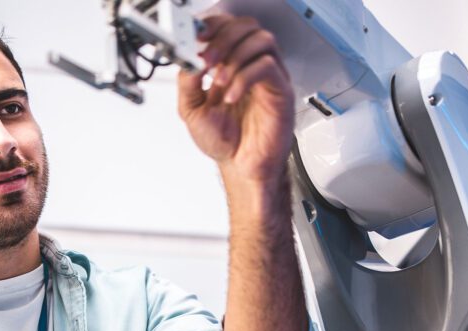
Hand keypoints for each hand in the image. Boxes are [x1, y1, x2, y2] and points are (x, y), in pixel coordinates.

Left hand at [178, 15, 294, 183]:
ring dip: (236, 55)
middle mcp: (251, 66)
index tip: (197, 39)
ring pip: (261, 40)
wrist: (240, 167)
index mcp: (231, 65)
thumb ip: (187, 82)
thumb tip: (188, 57)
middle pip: (246, 26)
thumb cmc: (224, 140)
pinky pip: (268, 67)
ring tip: (220, 80)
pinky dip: (245, 78)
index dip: (212, 27)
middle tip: (207, 60)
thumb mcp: (191, 109)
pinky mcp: (280, 91)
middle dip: (223, 38)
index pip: (228, 27)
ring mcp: (268, 77)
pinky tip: (231, 96)